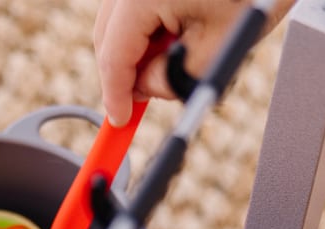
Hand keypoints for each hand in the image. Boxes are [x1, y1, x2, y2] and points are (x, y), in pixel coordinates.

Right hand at [94, 0, 294, 125]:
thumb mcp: (216, 50)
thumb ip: (170, 80)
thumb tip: (144, 89)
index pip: (113, 54)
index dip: (115, 94)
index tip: (121, 120)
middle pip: (108, 35)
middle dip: (123, 70)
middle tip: (146, 94)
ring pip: (120, 20)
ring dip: (136, 47)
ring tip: (173, 57)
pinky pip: (138, 4)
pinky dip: (149, 25)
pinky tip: (178, 32)